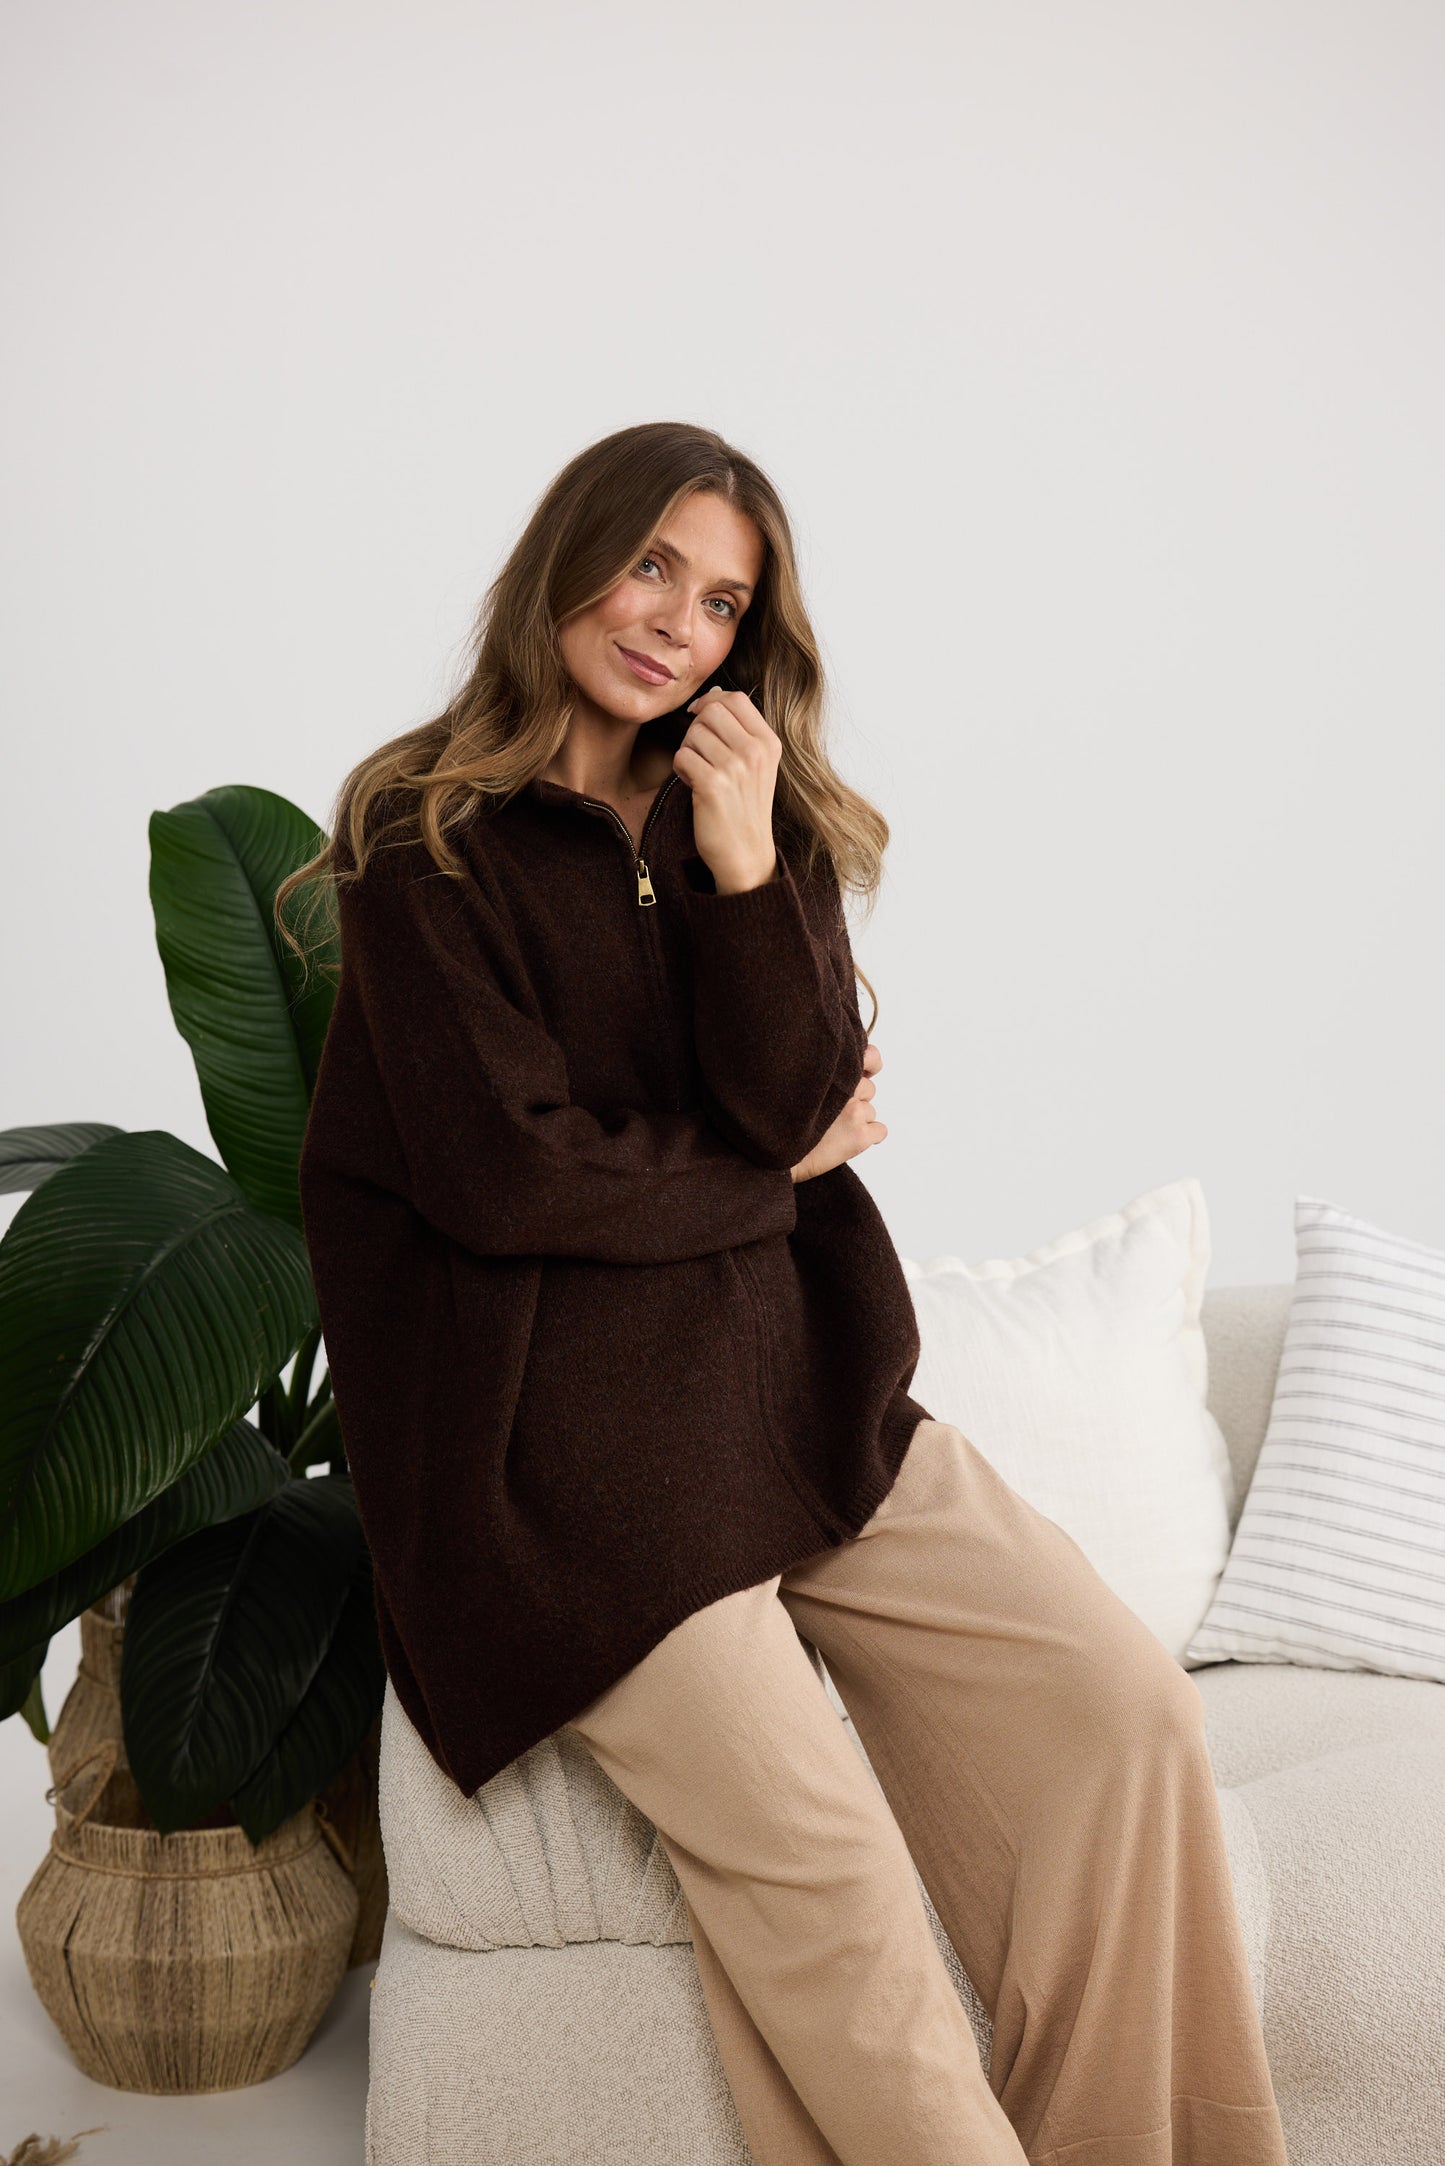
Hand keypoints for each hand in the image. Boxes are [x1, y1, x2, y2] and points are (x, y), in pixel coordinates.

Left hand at [675, 687, 781, 894]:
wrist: (745, 855)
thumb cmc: (745, 808)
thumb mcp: (758, 766)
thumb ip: (741, 731)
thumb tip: (713, 694)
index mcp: (769, 743)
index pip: (735, 698)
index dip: (711, 702)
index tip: (700, 718)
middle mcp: (756, 752)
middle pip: (711, 711)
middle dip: (696, 729)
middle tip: (699, 754)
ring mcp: (736, 768)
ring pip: (693, 733)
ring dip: (688, 751)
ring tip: (698, 773)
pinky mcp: (713, 785)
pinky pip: (682, 756)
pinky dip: (681, 770)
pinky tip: (693, 786)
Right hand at [791, 1043, 887, 1182]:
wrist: (772, 1154)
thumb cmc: (779, 1120)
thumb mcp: (796, 1082)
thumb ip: (823, 1074)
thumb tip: (852, 1072)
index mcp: (831, 1070)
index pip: (870, 1056)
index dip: (868, 1064)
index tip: (865, 1071)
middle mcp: (846, 1087)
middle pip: (869, 1088)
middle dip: (855, 1099)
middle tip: (832, 1113)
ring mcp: (855, 1112)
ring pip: (871, 1111)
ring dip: (858, 1120)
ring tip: (832, 1130)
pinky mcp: (860, 1136)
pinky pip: (880, 1131)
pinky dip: (869, 1137)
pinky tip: (847, 1142)